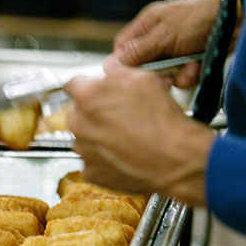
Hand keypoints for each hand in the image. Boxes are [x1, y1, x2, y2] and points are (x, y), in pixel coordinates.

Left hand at [65, 67, 214, 206]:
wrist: (172, 158)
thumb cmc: (160, 121)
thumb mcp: (143, 79)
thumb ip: (117, 73)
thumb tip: (110, 72)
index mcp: (87, 97)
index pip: (73, 85)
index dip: (87, 86)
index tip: (94, 90)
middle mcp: (79, 124)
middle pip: (77, 113)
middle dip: (93, 112)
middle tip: (117, 115)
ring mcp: (84, 150)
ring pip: (85, 138)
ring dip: (99, 136)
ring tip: (125, 137)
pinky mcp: (91, 172)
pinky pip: (92, 162)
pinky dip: (104, 159)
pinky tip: (123, 155)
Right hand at [103, 0, 220, 88]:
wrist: (241, 19)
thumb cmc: (202, 17)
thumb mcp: (164, 36)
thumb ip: (137, 52)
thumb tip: (108, 66)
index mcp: (146, 26)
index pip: (123, 51)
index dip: (125, 67)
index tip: (131, 78)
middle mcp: (158, 39)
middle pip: (143, 68)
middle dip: (156, 74)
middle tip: (166, 74)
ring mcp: (174, 51)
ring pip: (163, 76)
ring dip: (176, 75)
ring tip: (189, 66)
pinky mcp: (190, 61)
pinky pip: (181, 78)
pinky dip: (190, 75)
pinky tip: (198, 66)